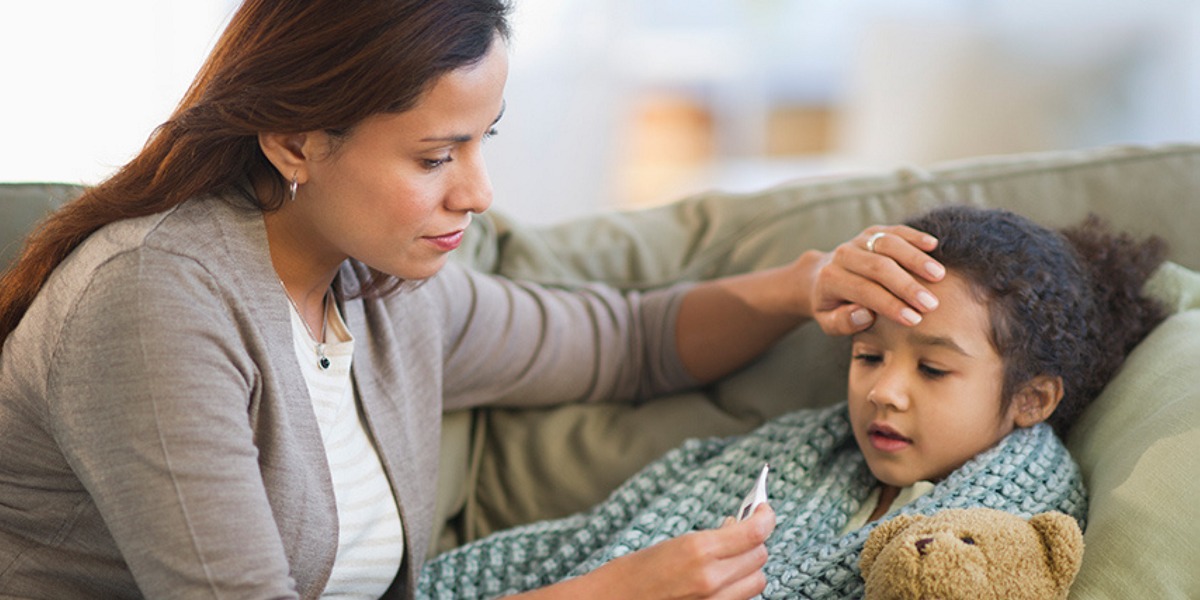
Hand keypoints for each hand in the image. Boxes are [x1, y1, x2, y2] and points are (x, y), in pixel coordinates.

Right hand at [535, 504, 774, 599]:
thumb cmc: (630, 574)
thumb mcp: (671, 545)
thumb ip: (708, 540)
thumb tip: (736, 528)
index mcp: (698, 549)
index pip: (755, 532)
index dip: (766, 517)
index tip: (764, 509)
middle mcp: (711, 578)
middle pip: (760, 555)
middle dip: (755, 541)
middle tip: (740, 530)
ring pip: (757, 581)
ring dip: (749, 567)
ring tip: (731, 557)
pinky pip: (741, 599)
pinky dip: (738, 587)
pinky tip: (722, 578)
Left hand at [802, 225, 943, 335]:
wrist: (820, 275)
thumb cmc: (830, 305)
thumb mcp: (828, 321)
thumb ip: (842, 322)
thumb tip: (865, 314)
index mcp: (830, 279)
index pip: (863, 291)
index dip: (890, 305)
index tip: (915, 319)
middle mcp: (842, 255)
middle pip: (879, 267)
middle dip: (907, 286)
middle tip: (932, 304)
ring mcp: (858, 240)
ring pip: (888, 244)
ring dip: (915, 259)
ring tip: (939, 275)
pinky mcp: (872, 231)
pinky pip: (894, 230)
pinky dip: (914, 236)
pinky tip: (933, 245)